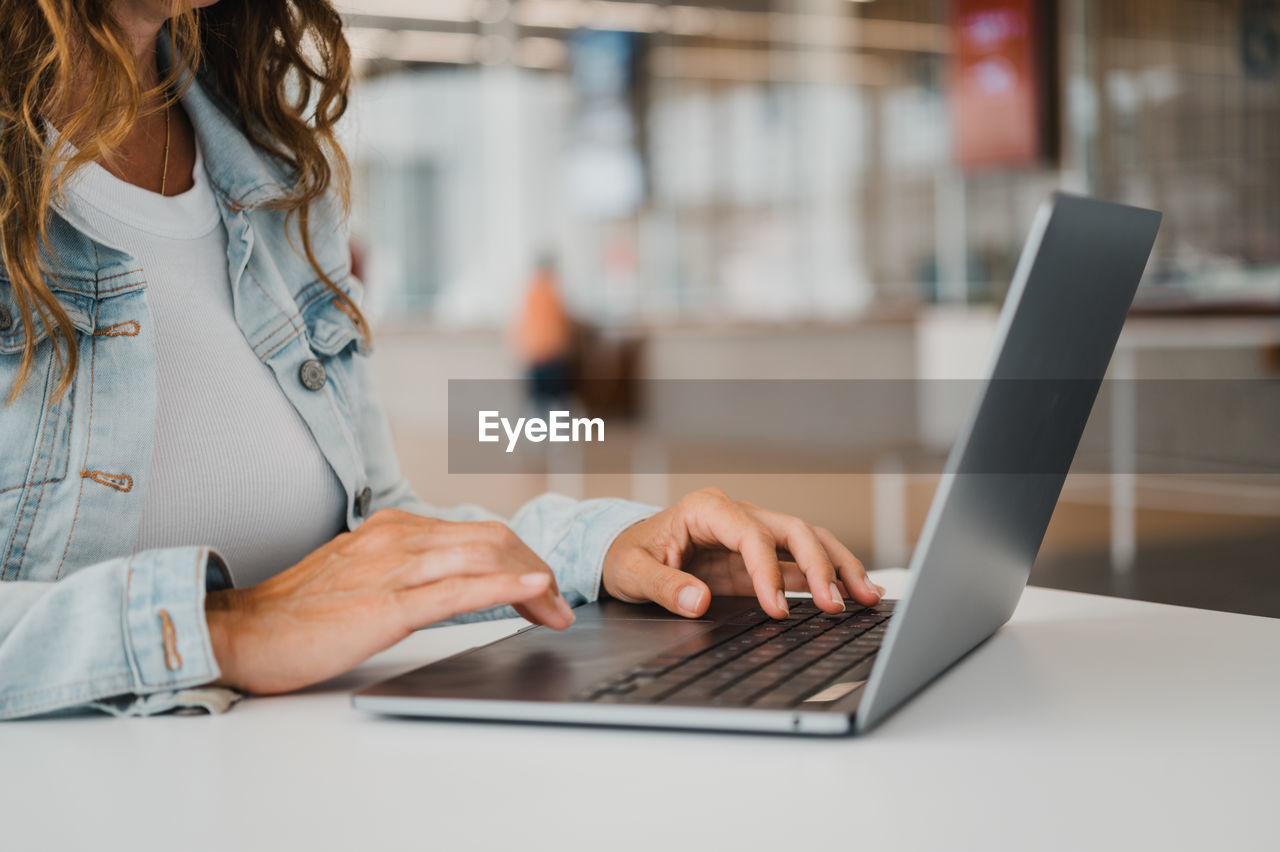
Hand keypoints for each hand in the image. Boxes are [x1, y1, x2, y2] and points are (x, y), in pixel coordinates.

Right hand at [205, 509, 575, 693]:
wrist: (242, 633)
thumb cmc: (298, 613)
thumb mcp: (363, 576)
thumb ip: (407, 570)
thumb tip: (455, 582)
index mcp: (395, 528)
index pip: (477, 533)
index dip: (520, 559)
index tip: (542, 589)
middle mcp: (399, 538)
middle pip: (492, 540)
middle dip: (535, 569)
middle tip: (558, 607)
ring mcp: (393, 568)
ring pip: (483, 559)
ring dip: (531, 584)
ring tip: (556, 611)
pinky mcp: (386, 605)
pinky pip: (457, 591)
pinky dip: (503, 588)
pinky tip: (532, 591)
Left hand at [602, 488, 884, 618]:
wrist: (622, 551)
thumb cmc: (627, 555)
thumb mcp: (633, 572)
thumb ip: (664, 586)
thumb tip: (698, 601)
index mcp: (708, 509)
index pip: (752, 535)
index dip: (769, 571)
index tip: (777, 609)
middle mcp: (738, 515)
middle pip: (793, 530)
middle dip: (821, 566)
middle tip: (836, 605)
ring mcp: (753, 534)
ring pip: (808, 542)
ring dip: (838, 568)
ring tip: (867, 597)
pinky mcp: (760, 557)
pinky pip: (800, 563)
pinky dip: (826, 578)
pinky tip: (851, 596)